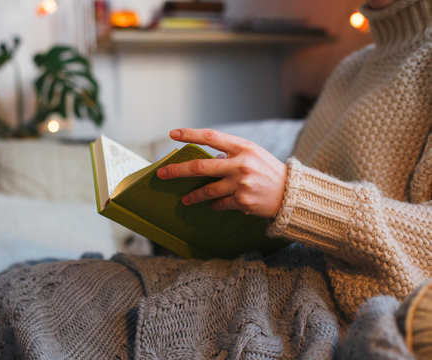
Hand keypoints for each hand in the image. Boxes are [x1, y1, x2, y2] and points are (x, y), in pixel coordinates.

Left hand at [157, 128, 287, 217]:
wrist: (291, 194)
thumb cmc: (268, 171)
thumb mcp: (253, 155)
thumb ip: (230, 154)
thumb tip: (208, 158)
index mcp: (242, 147)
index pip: (210, 136)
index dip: (189, 134)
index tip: (172, 134)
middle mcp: (240, 164)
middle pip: (200, 167)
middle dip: (177, 170)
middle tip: (162, 173)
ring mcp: (240, 183)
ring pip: (207, 190)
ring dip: (193, 196)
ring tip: (185, 199)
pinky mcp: (242, 201)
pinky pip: (219, 203)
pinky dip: (214, 204)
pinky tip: (213, 205)